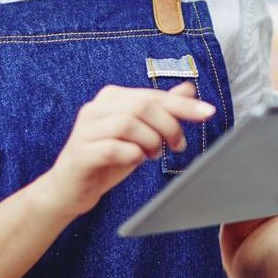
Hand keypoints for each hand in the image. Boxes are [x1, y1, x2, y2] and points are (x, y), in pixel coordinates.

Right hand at [40, 81, 213, 219]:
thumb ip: (161, 110)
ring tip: (153, 154)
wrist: (69, 189)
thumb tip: (188, 88)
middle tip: (178, 145)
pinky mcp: (81, 153)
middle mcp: (96, 108)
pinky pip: (112, 148)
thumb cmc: (107, 158)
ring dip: (150, 141)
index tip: (208, 112)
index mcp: (111, 98)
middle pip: (142, 106)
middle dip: (169, 125)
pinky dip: (131, 154)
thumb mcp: (140, 133)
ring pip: (128, 123)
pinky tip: (136, 160)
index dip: (183, 104)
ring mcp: (85, 130)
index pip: (153, 95)